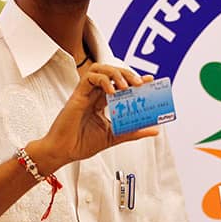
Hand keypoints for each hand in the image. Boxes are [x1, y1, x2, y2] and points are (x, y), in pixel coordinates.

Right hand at [30, 65, 157, 172]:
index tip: (150, 80)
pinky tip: (112, 92)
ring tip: (126, 85)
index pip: (120, 84)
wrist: (64, 152)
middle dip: (128, 74)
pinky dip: (102, 80)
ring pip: (100, 69)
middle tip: (141, 83)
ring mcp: (86, 93)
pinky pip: (89, 78)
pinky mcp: (77, 95)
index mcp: (102, 102)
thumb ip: (134, 131)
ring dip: (116, 73)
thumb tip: (156, 129)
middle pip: (112, 73)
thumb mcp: (115, 136)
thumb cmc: (83, 143)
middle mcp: (95, 94)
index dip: (134, 79)